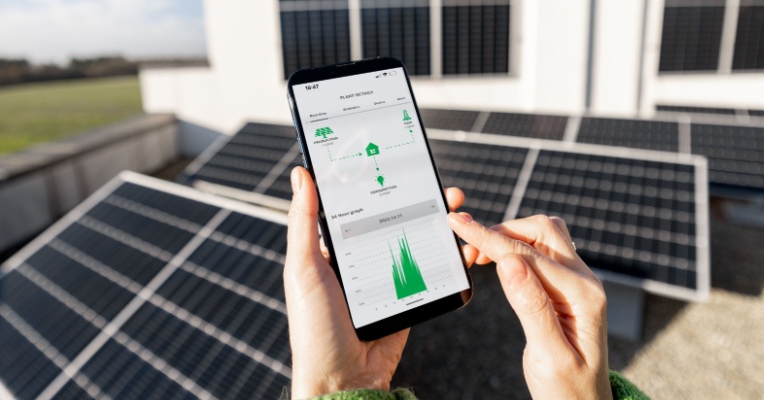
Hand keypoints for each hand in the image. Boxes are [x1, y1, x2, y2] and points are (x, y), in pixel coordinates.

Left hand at [284, 167, 466, 397]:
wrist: (344, 381)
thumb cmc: (314, 328)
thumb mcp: (303, 269)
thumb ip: (303, 222)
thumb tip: (300, 173)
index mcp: (333, 248)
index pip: (356, 205)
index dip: (377, 182)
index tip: (396, 159)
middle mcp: (361, 258)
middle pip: (394, 218)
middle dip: (419, 197)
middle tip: (439, 183)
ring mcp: (386, 277)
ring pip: (416, 240)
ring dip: (438, 222)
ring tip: (456, 207)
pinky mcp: (408, 297)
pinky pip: (430, 271)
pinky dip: (449, 257)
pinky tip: (463, 244)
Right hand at [447, 213, 611, 398]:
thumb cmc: (568, 389)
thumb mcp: (548, 355)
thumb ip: (531, 307)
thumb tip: (509, 263)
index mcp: (583, 295)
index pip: (527, 255)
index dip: (489, 238)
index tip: (458, 223)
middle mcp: (585, 281)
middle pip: (541, 231)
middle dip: (500, 231)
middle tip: (466, 249)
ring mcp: (577, 282)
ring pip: (542, 236)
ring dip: (509, 236)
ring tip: (478, 255)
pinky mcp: (566, 288)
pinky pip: (541, 253)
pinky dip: (516, 248)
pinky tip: (497, 262)